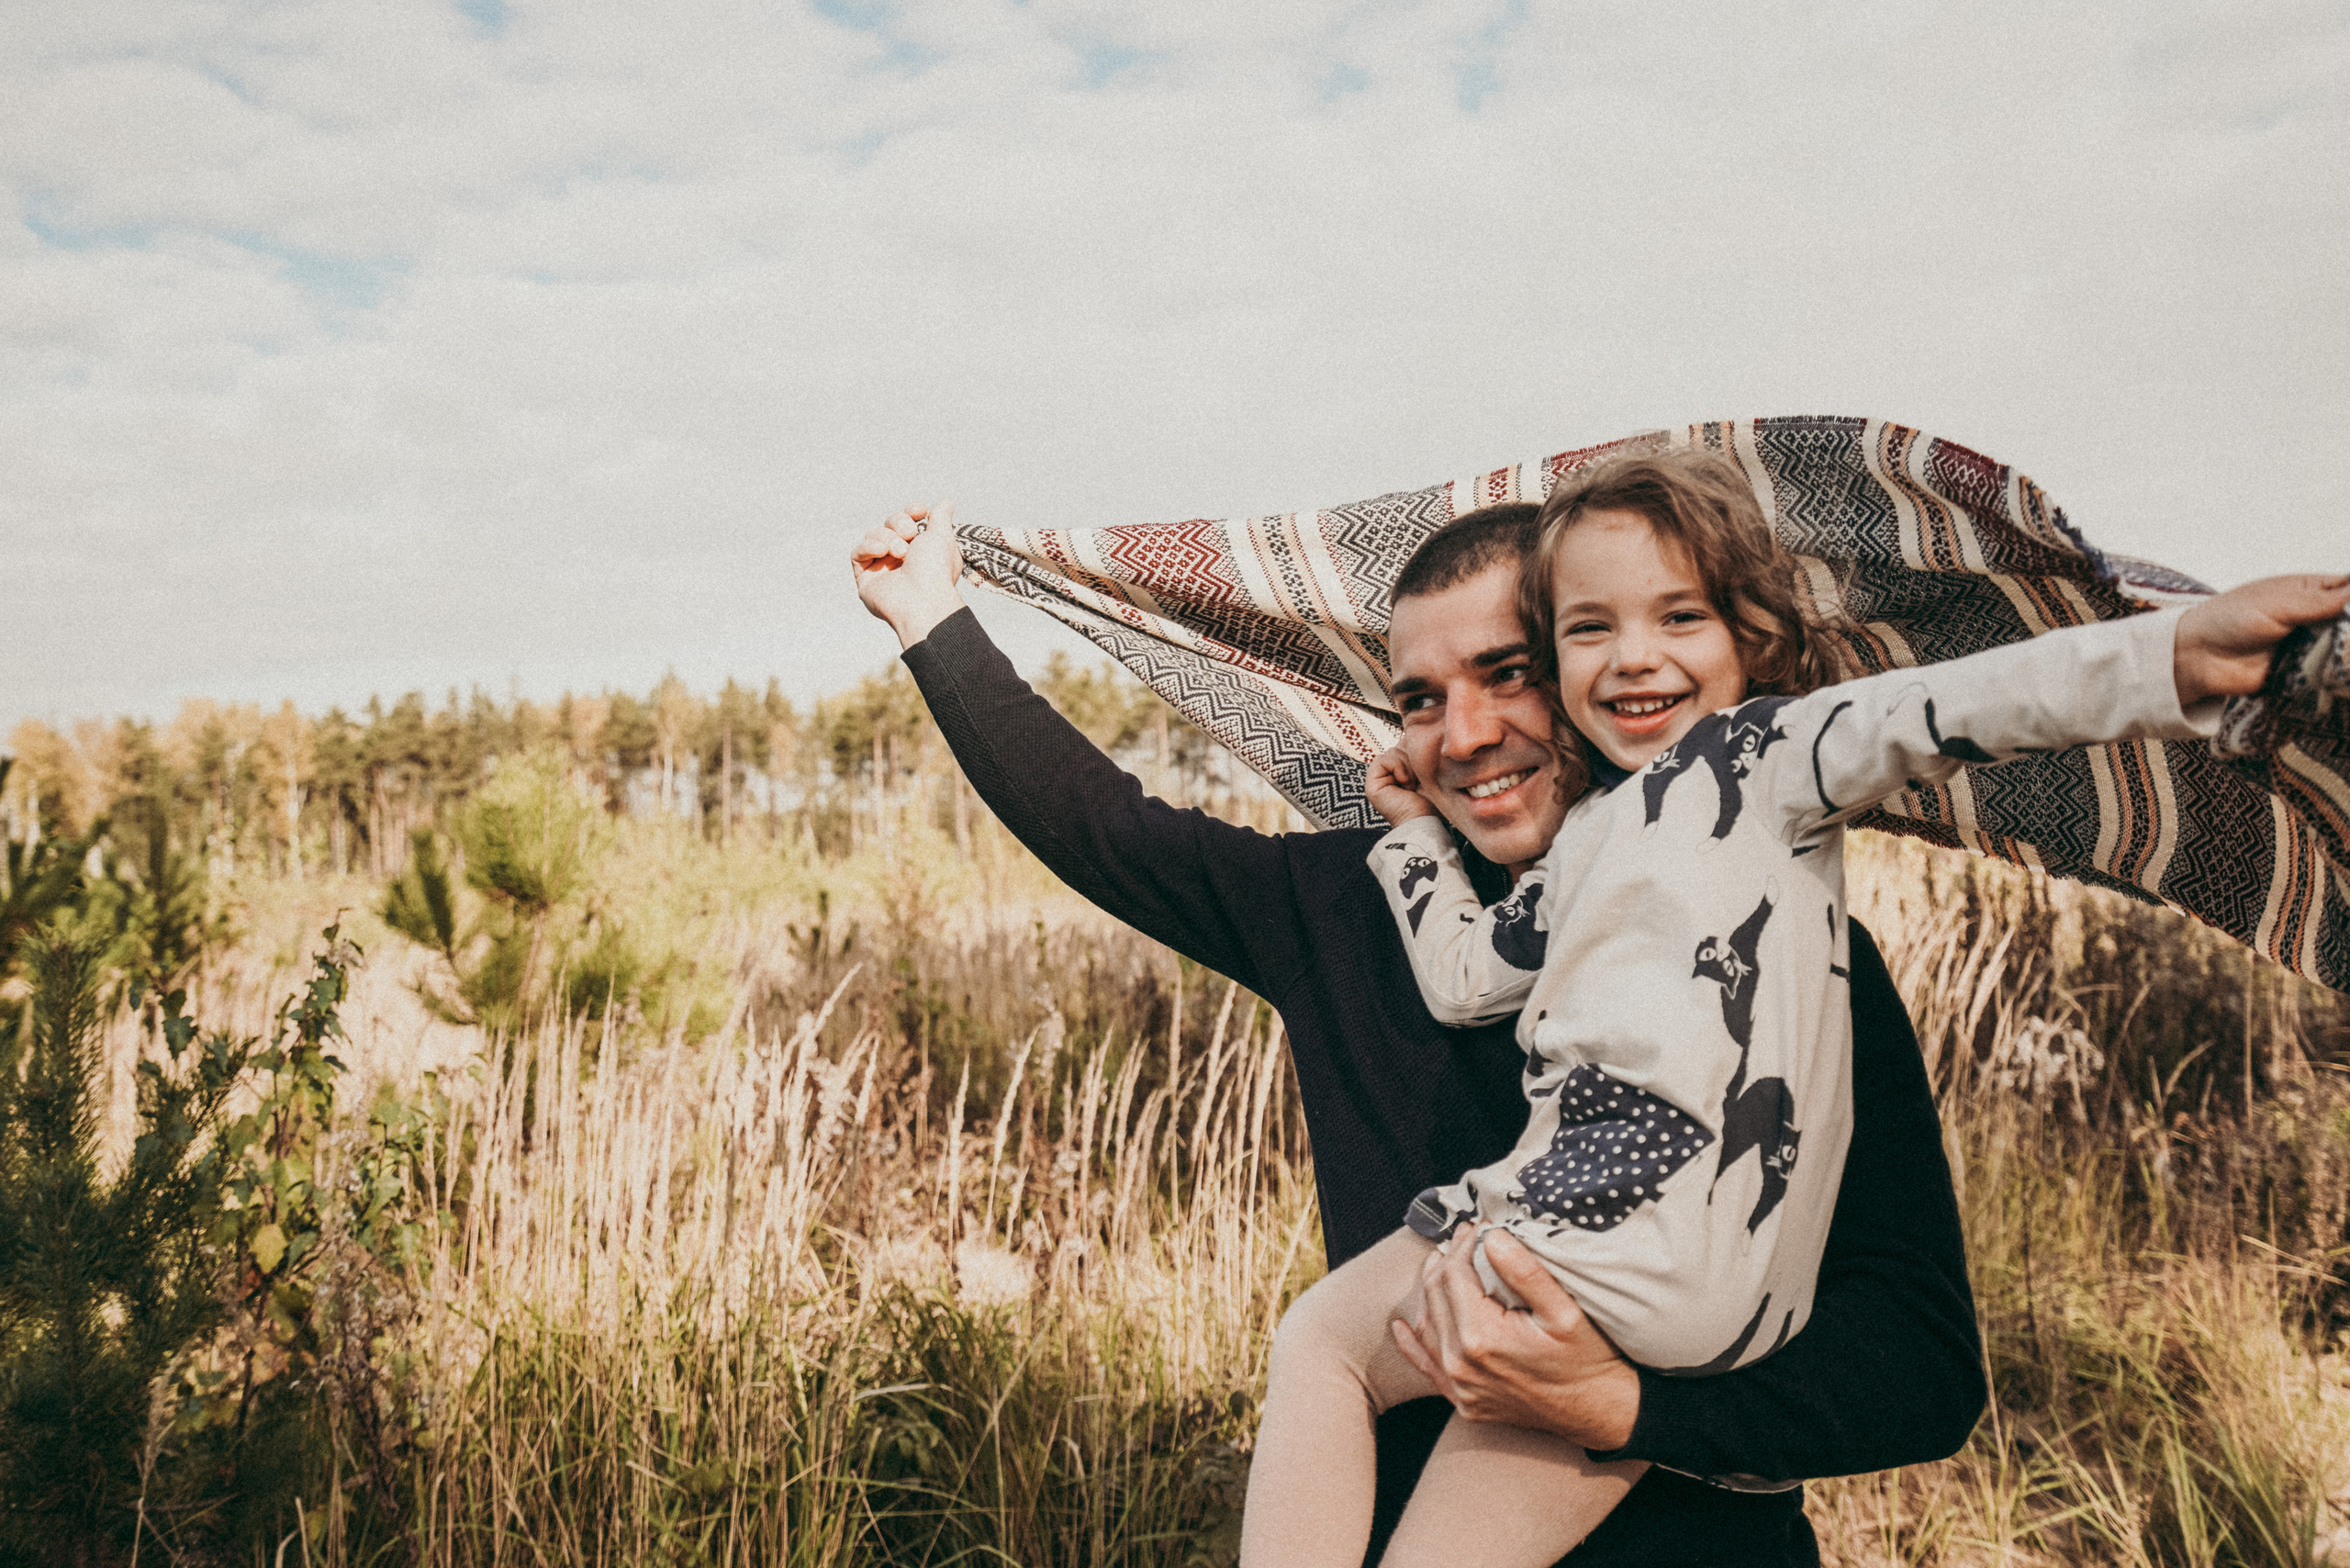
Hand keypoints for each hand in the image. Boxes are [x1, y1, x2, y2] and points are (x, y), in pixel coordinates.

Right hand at [851, 502, 967, 650]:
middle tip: (910, 534)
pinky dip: (868, 547)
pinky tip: (882, 552)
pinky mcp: (865, 579)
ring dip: (887, 537)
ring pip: (873, 534)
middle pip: (889, 523)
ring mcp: (882, 569)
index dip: (911, 512)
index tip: (919, 511)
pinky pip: (857, 552)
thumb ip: (941, 517)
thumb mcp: (942, 537)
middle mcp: (901, 559)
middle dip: (899, 522)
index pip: (908, 521)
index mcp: (921, 550)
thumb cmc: (936, 571)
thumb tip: (946, 503)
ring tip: (901, 552)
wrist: (923, 600)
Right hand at [1366, 745, 1437, 825]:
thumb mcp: (1428, 768)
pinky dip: (1397, 768)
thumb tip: (1417, 730)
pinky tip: (1405, 784)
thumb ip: (1418, 751)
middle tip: (1420, 779)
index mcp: (1402, 772)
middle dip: (1413, 759)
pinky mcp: (1371, 785)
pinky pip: (1382, 760)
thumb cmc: (1433, 799)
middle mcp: (1389, 775)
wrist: (1426, 821)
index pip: (1406, 746)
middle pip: (1400, 747)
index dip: (1417, 750)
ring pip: (1392, 752)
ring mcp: (1379, 780)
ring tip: (1413, 784)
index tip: (1426, 768)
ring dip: (1407, 766)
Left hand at [1392, 1228, 1640, 1449]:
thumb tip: (1491, 1238)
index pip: (1453, 1274)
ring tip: (1443, 1263)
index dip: (1462, 1244)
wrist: (1600, 1412)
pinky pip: (1425, 1366)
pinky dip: (1411, 1342)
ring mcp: (1459, 1386)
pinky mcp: (1463, 1401)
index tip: (1478, 1226)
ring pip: (1426, 1324)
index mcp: (1482, 1338)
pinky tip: (1401, 1325)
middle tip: (1463, 1237)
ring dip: (1430, 1290)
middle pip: (1435, 1295)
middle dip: (1446, 1260)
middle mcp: (1461, 1364)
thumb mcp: (1565, 1310)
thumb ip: (1525, 1272)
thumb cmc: (1588, 1359)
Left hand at [2174, 573, 2349, 705]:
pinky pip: (2331, 675)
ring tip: (2345, 657)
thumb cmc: (2230, 619)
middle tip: (2348, 640)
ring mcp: (2313, 645)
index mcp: (2312, 590)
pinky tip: (2343, 674)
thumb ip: (2320, 602)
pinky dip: (2338, 676)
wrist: (2198, 657)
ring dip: (2346, 654)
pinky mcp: (2305, 673)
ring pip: (2344, 650)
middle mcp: (2317, 617)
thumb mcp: (2278, 604)